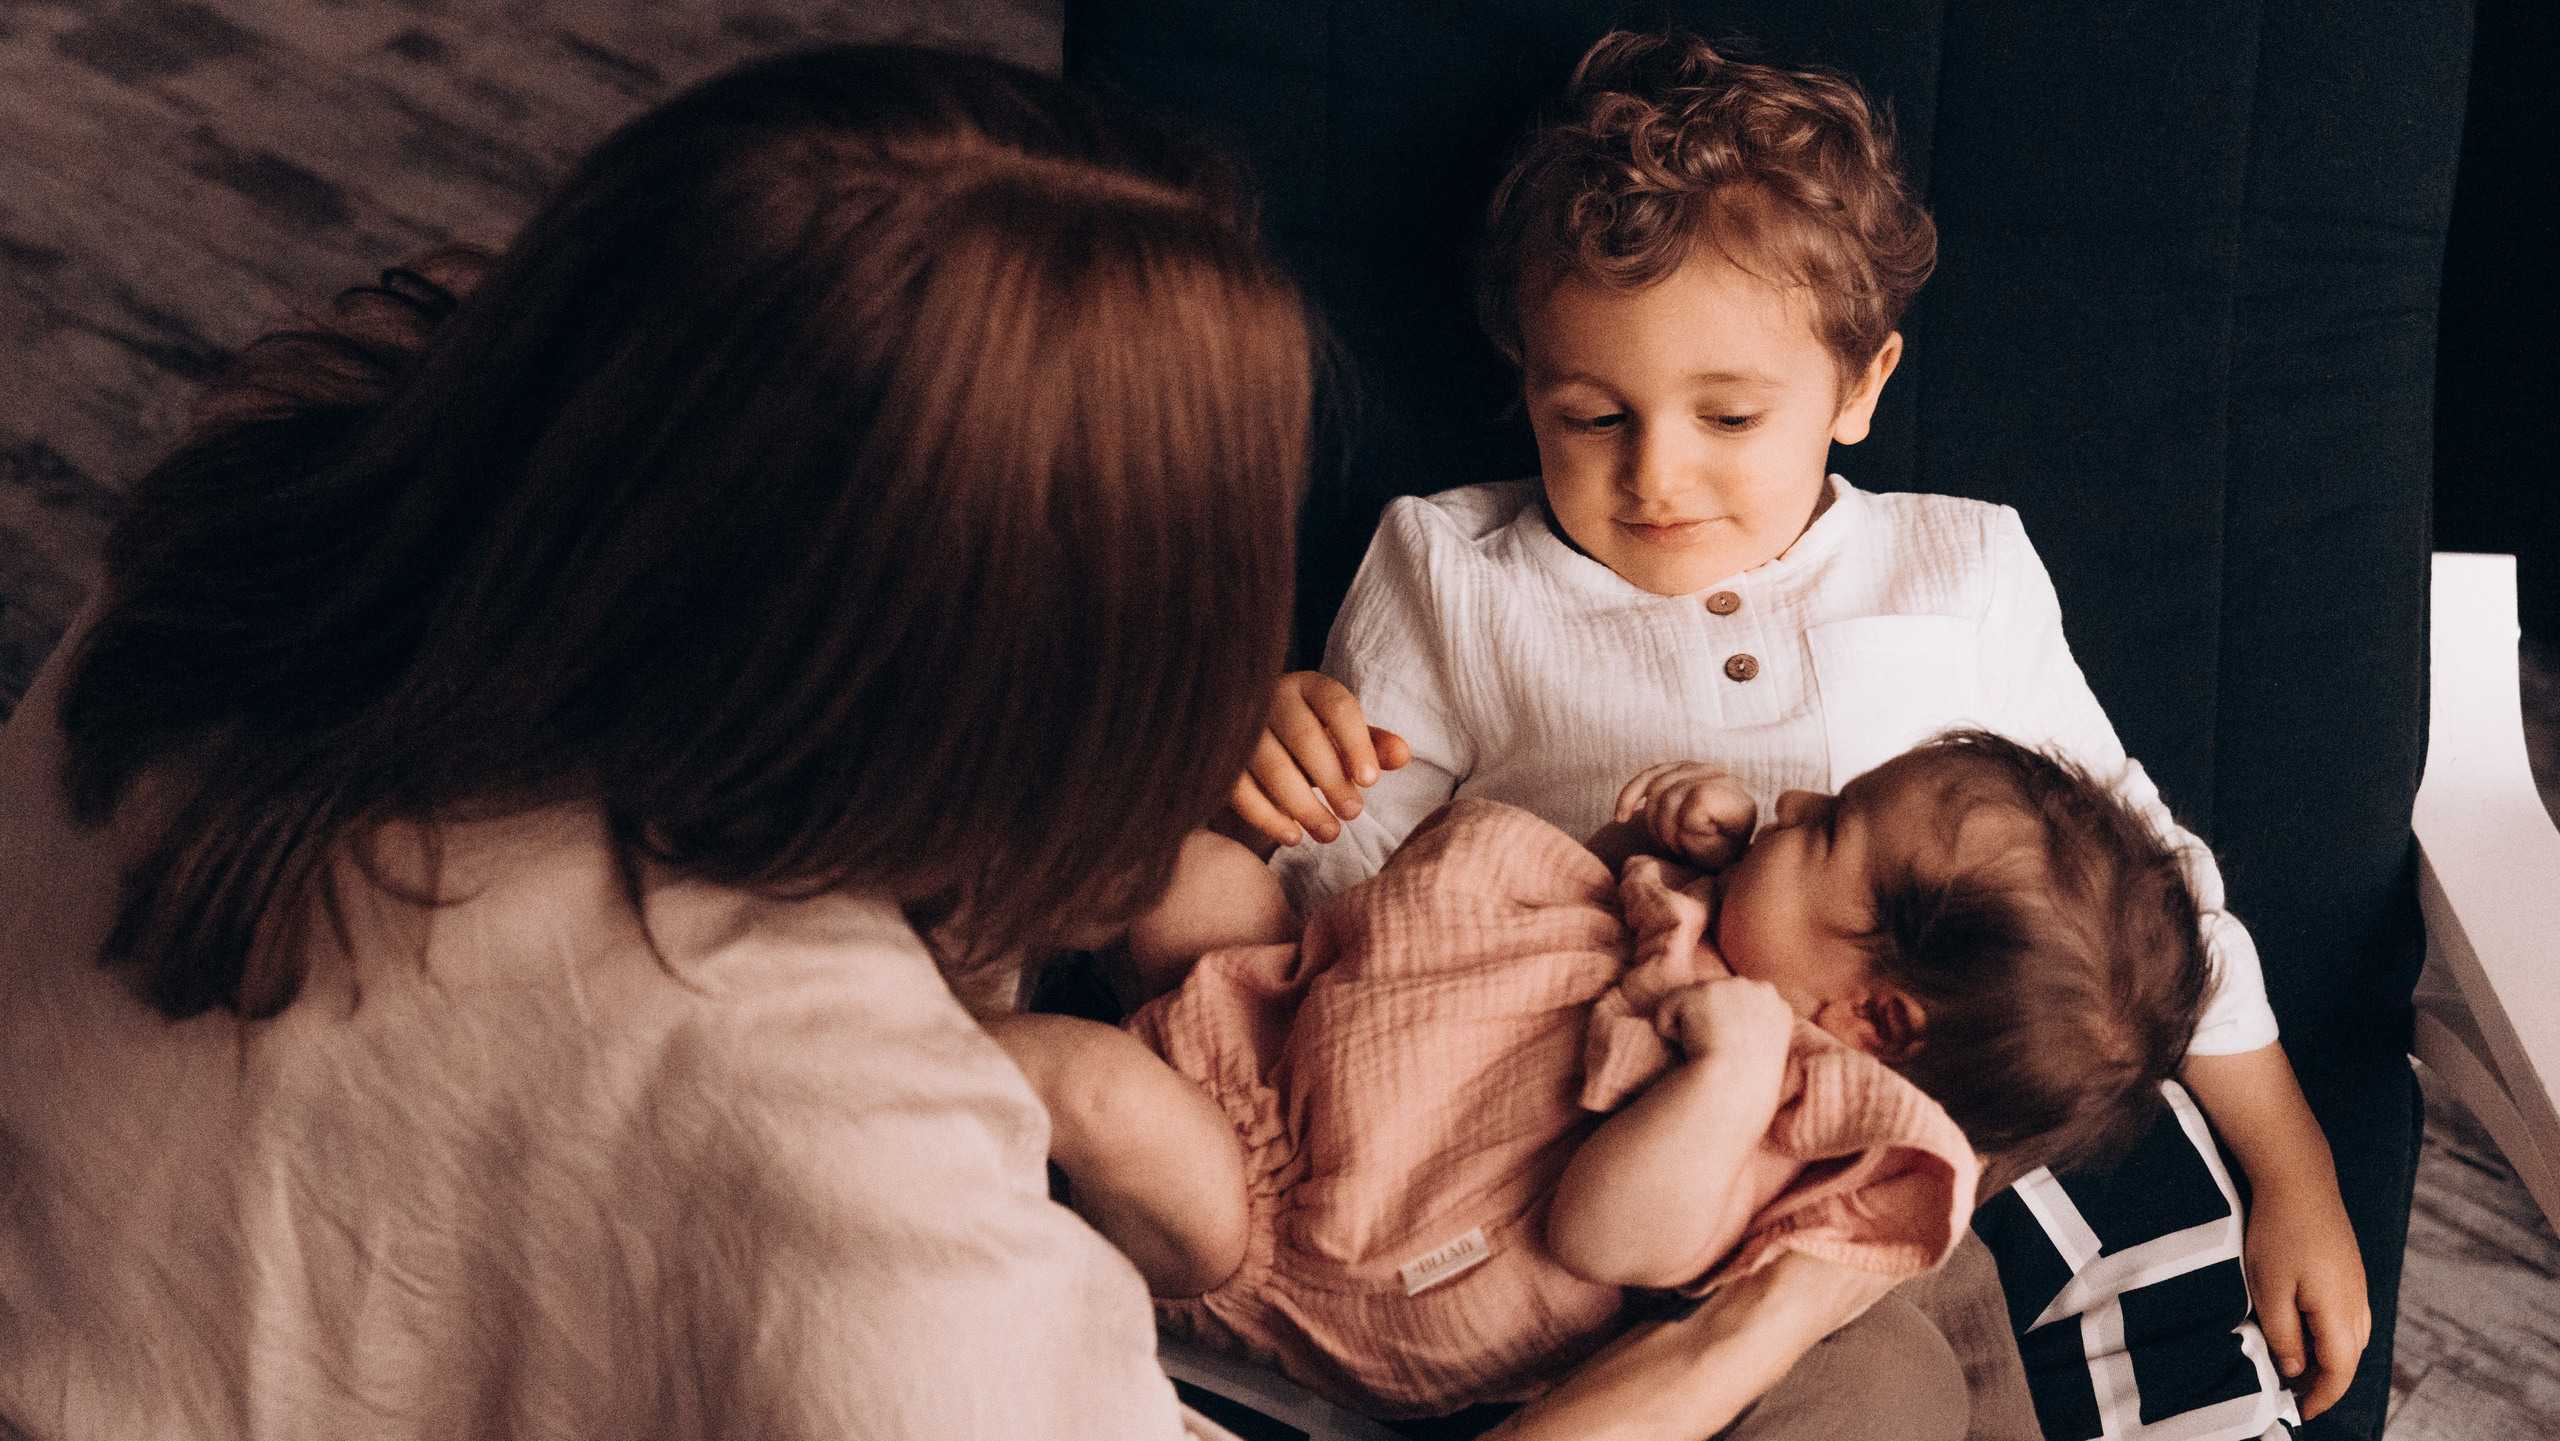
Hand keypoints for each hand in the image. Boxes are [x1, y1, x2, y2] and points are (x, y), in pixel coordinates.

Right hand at [1229, 672, 1409, 848]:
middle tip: (1354, 813)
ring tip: (1330, 833)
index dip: (1357, 744)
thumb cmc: (1313, 736)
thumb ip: (1374, 745)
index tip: (1371, 782)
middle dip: (1332, 780)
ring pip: (1271, 766)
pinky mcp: (1222, 760)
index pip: (1338, 706)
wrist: (1259, 739)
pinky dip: (1267, 817)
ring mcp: (1242, 728)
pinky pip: (1240, 789)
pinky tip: (1293, 836)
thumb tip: (1402, 755)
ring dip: (1303, 805)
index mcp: (1310, 686)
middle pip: (1303, 737)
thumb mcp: (1346, 736)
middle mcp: (1272, 699)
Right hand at [1613, 761, 1757, 869]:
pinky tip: (1621, 817)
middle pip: (1673, 791)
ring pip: (1657, 784)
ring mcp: (1700, 768)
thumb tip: (1685, 817)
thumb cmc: (1714, 858)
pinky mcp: (1679, 767)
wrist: (1714, 849)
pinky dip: (1629, 797)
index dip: (1685, 825)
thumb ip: (1704, 842)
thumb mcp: (1715, 859)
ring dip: (1651, 819)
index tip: (1689, 849)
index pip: (1699, 797)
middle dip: (1664, 826)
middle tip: (1672, 850)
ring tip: (1661, 841)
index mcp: (1737, 802)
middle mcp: (1722, 778)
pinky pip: (1646, 776)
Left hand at [1655, 977, 1793, 1079]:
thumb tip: (1733, 1031)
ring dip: (1691, 1029)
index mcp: (1778, 1006)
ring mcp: (1727, 986)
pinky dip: (1669, 1032)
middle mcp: (1755, 988)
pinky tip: (1687, 1049)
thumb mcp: (1767, 1058)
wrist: (1731, 1087)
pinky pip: (1667, 1012)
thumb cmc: (1747, 1089)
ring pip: (1692, 1005)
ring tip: (1706, 1054)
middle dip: (1711, 1024)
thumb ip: (1755, 1034)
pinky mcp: (1696, 992)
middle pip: (1716, 1001)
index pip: (1741, 1006)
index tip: (1729, 1052)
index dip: (1729, 1030)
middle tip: (1718, 1055)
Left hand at [2244, 1183, 2369, 1419]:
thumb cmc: (2278, 1233)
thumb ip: (2283, 1337)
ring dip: (2328, 1360)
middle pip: (2348, 1359)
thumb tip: (2296, 1372)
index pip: (2339, 1372)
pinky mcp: (2349, 1271)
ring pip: (2350, 1339)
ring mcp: (2357, 1286)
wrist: (2298, 1178)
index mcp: (2341, 1314)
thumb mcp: (2269, 1290)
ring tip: (2296, 1369)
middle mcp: (2358, 1304)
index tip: (2302, 1413)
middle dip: (2324, 1383)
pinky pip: (2347, 1317)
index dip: (2322, 1398)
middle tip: (2294, 1397)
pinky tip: (2306, 1332)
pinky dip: (2330, 1335)